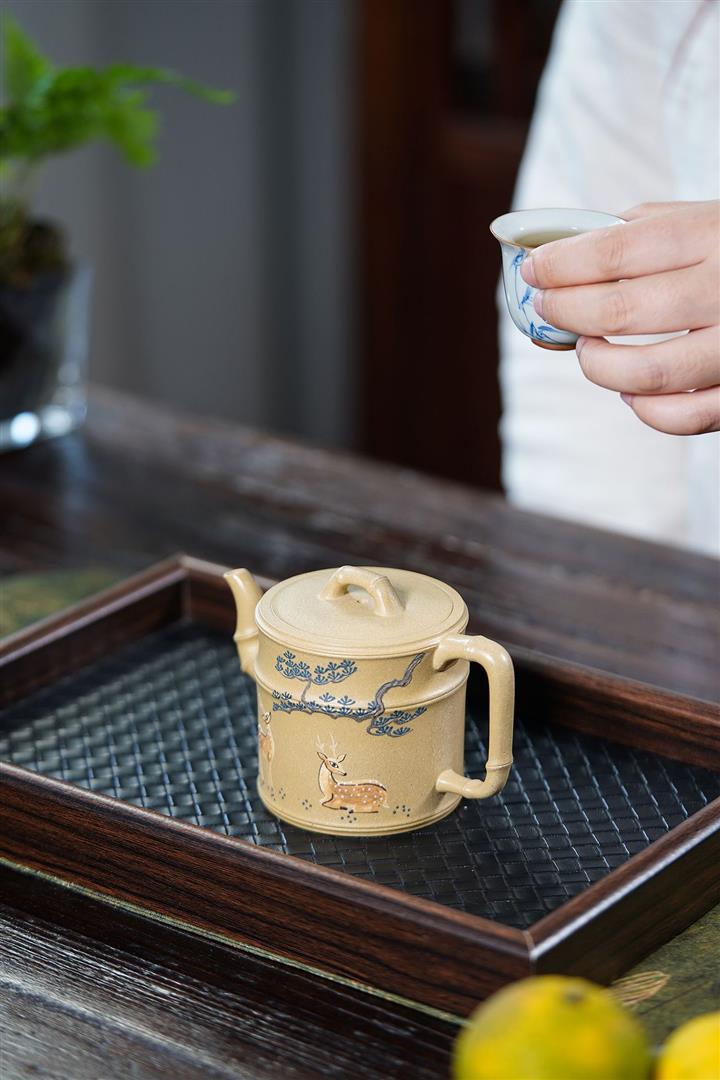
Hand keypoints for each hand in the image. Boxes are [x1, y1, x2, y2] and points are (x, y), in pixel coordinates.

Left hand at [520, 201, 719, 434]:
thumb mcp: (709, 217)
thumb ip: (646, 228)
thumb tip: (564, 252)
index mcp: (714, 235)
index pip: (613, 252)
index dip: (560, 265)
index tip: (533, 270)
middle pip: (619, 311)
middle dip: (566, 312)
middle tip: (549, 308)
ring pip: (647, 374)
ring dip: (599, 366)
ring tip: (587, 349)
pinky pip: (686, 417)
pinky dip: (646, 410)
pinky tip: (630, 392)